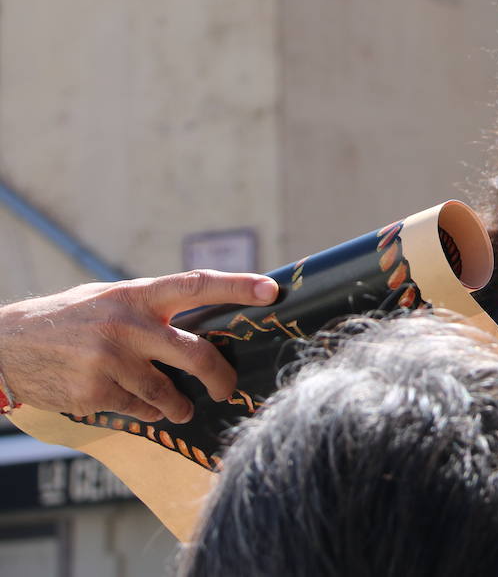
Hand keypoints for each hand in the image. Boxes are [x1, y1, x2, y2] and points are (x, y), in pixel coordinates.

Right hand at [0, 271, 277, 423]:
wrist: (7, 344)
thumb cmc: (71, 318)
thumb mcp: (110, 298)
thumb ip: (153, 309)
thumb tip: (208, 322)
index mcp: (136, 295)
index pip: (197, 284)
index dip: (238, 286)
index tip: (272, 290)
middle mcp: (127, 326)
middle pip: (196, 353)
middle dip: (221, 376)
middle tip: (229, 388)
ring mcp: (110, 361)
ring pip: (168, 392)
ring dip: (180, 404)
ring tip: (181, 406)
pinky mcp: (94, 393)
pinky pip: (138, 410)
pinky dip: (145, 412)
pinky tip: (140, 406)